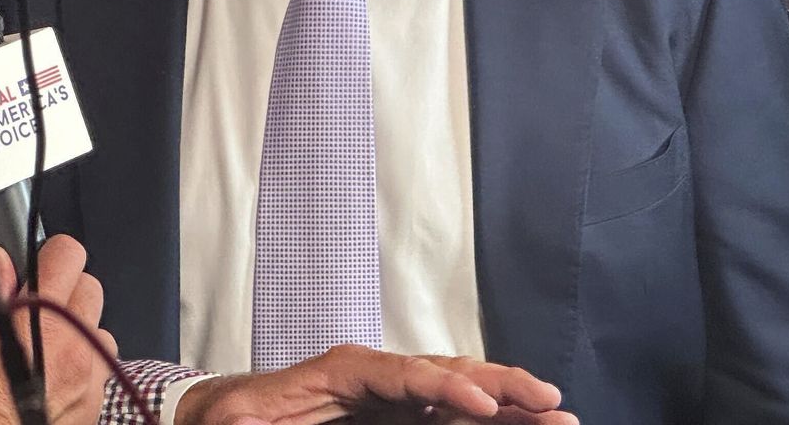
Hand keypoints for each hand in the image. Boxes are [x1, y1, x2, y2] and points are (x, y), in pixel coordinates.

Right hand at [0, 237, 115, 424]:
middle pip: (91, 290)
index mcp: (34, 320)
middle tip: (30, 307)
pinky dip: (80, 368)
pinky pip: (98, 373)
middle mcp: (71, 348)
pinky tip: (48, 380)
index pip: (67, 256)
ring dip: (77, 332)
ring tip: (40, 349)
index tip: (35, 263)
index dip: (49, 255)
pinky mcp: (91, 413)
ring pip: (100, 332)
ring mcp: (86, 383)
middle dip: (63, 290)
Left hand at [177, 346, 574, 424]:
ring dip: (508, 401)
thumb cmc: (240, 416)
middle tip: (546, 400)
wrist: (233, 416)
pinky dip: (490, 417)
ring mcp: (396, 396)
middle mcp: (379, 376)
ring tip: (555, 411)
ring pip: (462, 391)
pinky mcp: (402, 416)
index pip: (407, 372)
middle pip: (448, 372)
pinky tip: (524, 423)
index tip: (479, 401)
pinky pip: (453, 415)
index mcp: (345, 369)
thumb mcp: (242, 422)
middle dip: (498, 384)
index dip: (445, 386)